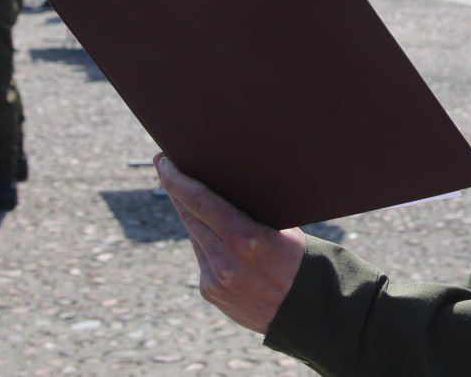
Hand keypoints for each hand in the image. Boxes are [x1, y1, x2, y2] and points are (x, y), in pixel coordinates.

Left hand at [155, 154, 304, 333]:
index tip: (164, 161)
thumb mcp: (282, 229)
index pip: (200, 201)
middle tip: (166, 166)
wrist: (306, 309)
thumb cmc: (299, 259)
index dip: (177, 180)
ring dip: (190, 214)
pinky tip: (210, 231)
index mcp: (247, 238)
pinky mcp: (210, 291)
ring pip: (195, 235)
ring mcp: (216, 278)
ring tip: (186, 192)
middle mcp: (226, 260)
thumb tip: (225, 187)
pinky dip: (206, 241)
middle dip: (176, 190)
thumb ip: (250, 213)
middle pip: (190, 215)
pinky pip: (203, 257)